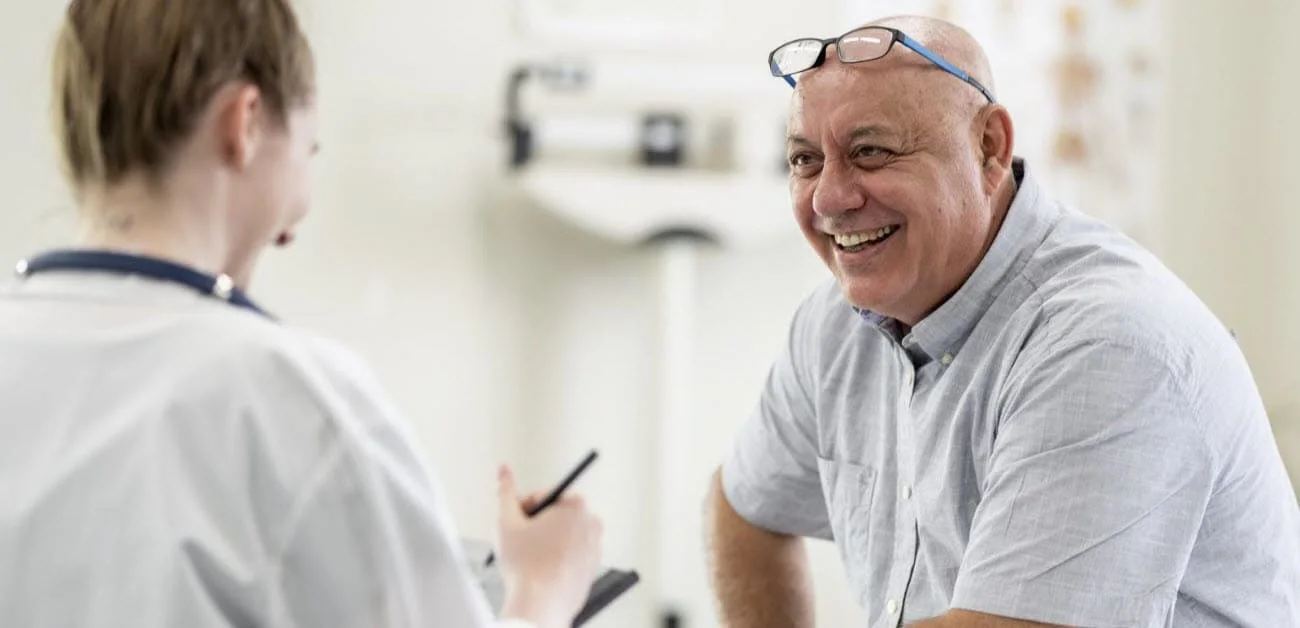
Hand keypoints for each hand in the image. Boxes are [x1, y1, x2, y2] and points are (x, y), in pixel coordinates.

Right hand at [495, 465, 602, 627]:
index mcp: (575, 505)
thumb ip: (505, 492)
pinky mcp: (592, 567)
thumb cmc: (528, 566)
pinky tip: (542, 567)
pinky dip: (559, 556)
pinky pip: (573, 554)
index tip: (517, 521)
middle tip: (522, 539)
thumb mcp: (507, 521)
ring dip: (547, 539)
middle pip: (557, 513)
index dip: (524, 508)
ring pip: (565, 534)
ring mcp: (595, 546)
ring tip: (531, 556)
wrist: (541, 604)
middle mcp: (591, 523)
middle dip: (537, 522)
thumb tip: (504, 472)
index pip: (544, 495)